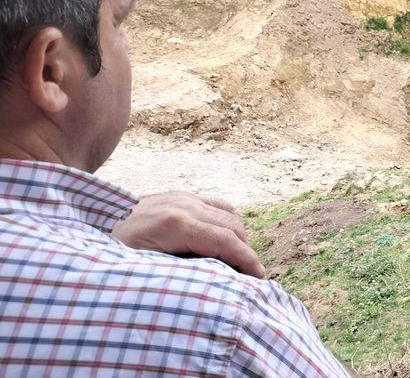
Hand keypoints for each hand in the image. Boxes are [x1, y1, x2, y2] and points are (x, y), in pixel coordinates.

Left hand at [112, 192, 266, 277]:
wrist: (83, 230)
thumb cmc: (112, 257)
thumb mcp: (146, 271)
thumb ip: (185, 272)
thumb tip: (220, 280)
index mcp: (176, 224)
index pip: (227, 241)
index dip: (248, 261)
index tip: (259, 281)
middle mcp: (183, 204)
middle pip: (234, 226)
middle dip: (246, 251)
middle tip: (249, 277)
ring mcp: (180, 196)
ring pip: (228, 212)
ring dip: (237, 236)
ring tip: (235, 260)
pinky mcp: (176, 195)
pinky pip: (214, 204)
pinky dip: (225, 221)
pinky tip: (218, 240)